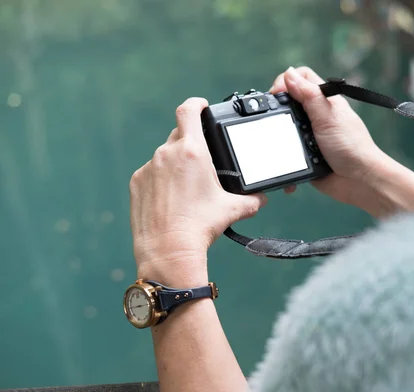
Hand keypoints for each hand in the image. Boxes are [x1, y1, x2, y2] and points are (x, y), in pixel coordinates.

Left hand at [129, 98, 266, 285]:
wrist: (169, 250)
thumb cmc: (200, 227)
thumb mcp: (233, 210)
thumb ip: (251, 200)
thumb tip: (261, 199)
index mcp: (192, 152)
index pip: (189, 110)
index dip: (196, 104)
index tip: (202, 106)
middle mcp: (167, 154)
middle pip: (179, 135)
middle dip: (191, 143)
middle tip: (202, 161)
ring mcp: (149, 168)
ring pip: (165, 156)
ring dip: (176, 163)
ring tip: (187, 188)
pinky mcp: (137, 183)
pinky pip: (151, 173)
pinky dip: (161, 180)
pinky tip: (170, 199)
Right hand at [271, 67, 386, 204]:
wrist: (359, 181)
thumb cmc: (351, 147)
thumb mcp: (327, 117)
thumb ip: (309, 95)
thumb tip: (289, 73)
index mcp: (323, 101)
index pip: (301, 78)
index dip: (287, 81)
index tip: (276, 94)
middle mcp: (316, 115)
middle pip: (288, 101)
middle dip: (278, 109)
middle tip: (272, 119)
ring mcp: (309, 135)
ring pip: (284, 127)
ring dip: (280, 135)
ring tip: (280, 142)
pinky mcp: (304, 154)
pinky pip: (286, 151)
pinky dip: (284, 156)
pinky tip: (285, 160)